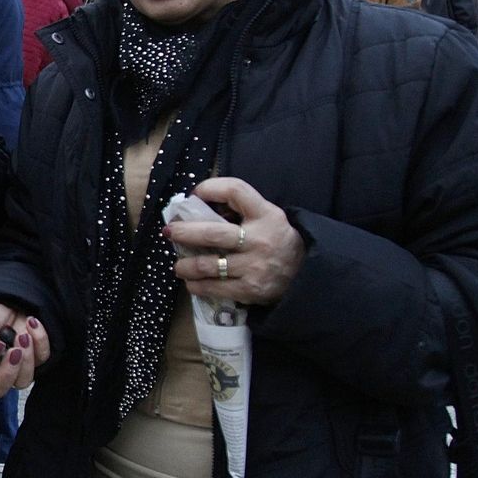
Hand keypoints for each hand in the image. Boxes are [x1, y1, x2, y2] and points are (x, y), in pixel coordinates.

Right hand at [0, 302, 49, 396]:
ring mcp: (16, 369)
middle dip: (8, 372)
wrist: (12, 303)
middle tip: (15, 351)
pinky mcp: (35, 361)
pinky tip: (32, 323)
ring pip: (22, 381)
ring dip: (27, 358)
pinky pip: (41, 359)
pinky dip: (40, 341)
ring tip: (24, 335)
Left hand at [167, 176, 305, 305]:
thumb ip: (242, 209)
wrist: (308, 274)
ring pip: (208, 265)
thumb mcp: (268, 216)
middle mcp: (259, 239)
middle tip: (169, 232)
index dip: (211, 187)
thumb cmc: (279, 241)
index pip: (235, 190)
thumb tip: (201, 207)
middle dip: (184, 232)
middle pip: (212, 233)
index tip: (195, 193)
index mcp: (265, 215)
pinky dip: (197, 285)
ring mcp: (254, 266)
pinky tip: (191, 283)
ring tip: (178, 266)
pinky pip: (215, 288)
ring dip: (186, 265)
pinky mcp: (250, 290)